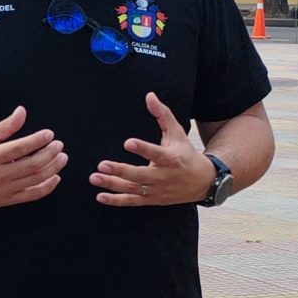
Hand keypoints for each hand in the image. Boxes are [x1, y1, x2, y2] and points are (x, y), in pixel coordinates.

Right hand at [0, 107, 64, 208]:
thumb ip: (4, 126)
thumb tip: (22, 112)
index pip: (20, 148)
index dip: (38, 140)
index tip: (49, 134)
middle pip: (32, 165)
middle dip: (50, 154)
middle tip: (59, 145)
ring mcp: (4, 190)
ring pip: (35, 179)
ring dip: (53, 168)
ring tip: (62, 158)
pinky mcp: (8, 200)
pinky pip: (32, 195)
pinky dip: (47, 187)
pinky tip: (55, 177)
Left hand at [90, 93, 210, 206]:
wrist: (202, 182)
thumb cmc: (186, 154)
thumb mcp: (178, 133)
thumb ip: (162, 114)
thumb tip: (149, 96)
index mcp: (171, 158)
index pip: (156, 153)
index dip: (142, 149)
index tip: (127, 142)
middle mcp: (163, 176)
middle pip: (140, 175)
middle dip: (120, 171)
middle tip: (102, 164)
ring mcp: (157, 190)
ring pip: (133, 189)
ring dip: (113, 184)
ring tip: (95, 177)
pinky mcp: (151, 200)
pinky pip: (132, 202)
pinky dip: (116, 200)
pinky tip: (100, 196)